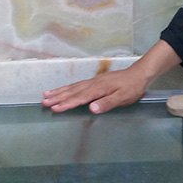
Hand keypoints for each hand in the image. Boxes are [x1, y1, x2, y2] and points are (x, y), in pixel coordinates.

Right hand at [41, 39, 181, 113]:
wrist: (139, 74)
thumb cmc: (132, 88)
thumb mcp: (123, 98)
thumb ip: (107, 103)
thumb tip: (91, 108)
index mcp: (98, 90)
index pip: (79, 98)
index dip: (66, 104)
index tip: (55, 108)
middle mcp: (92, 84)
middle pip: (72, 92)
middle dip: (57, 98)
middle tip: (43, 102)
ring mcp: (93, 82)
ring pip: (72, 87)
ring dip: (59, 92)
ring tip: (46, 95)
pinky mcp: (95, 82)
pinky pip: (77, 85)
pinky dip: (67, 88)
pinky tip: (63, 90)